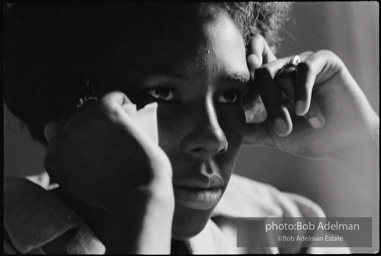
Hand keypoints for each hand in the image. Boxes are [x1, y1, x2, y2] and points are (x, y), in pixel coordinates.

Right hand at [43, 91, 173, 213]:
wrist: (137, 197)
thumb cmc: (117, 196)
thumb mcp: (80, 184)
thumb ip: (70, 162)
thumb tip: (66, 133)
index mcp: (52, 159)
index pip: (58, 135)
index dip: (80, 139)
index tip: (98, 146)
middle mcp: (61, 138)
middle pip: (74, 118)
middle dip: (92, 125)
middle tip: (113, 137)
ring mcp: (81, 123)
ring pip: (92, 105)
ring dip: (106, 113)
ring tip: (123, 130)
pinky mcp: (104, 112)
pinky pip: (113, 96)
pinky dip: (123, 102)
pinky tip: (131, 115)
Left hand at [243, 35, 378, 158]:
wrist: (346, 143)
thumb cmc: (311, 138)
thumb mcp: (275, 136)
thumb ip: (252, 131)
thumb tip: (227, 134)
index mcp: (273, 85)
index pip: (253, 71)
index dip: (244, 72)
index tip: (237, 86)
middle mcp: (286, 71)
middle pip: (263, 74)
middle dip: (270, 104)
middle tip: (282, 129)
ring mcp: (304, 64)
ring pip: (282, 74)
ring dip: (290, 103)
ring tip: (304, 120)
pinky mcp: (324, 61)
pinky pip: (304, 68)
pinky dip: (301, 91)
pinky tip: (306, 110)